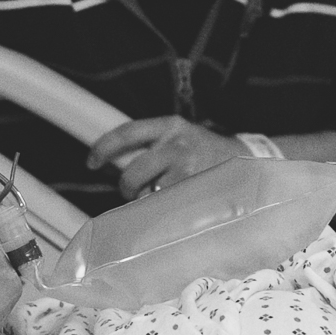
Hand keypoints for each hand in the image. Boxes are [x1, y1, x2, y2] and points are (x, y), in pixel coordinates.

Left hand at [87, 116, 245, 200]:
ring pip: (150, 191)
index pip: (128, 132)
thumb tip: (118, 168)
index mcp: (169, 125)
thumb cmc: (204, 151)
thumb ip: (152, 147)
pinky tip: (172, 207)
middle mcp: (177, 143)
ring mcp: (188, 166)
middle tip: (131, 192)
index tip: (91, 161)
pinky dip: (164, 209)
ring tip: (160, 197)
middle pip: (134, 171)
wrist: (245, 158)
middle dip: (127, 187)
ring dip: (149, 199)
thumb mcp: (179, 137)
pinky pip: (168, 204)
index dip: (105, 147)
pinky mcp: (198, 186)